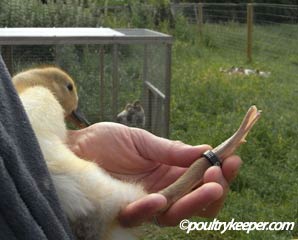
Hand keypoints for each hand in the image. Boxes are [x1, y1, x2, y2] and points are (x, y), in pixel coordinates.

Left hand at [67, 122, 241, 226]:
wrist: (75, 147)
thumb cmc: (107, 141)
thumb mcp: (143, 140)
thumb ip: (171, 150)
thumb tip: (205, 149)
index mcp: (168, 171)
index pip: (201, 178)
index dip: (219, 171)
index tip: (233, 157)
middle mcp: (162, 190)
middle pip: (195, 200)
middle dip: (214, 189)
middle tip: (221, 176)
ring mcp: (145, 202)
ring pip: (177, 213)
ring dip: (195, 201)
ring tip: (210, 185)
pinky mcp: (125, 210)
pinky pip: (143, 217)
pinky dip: (153, 208)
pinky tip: (158, 198)